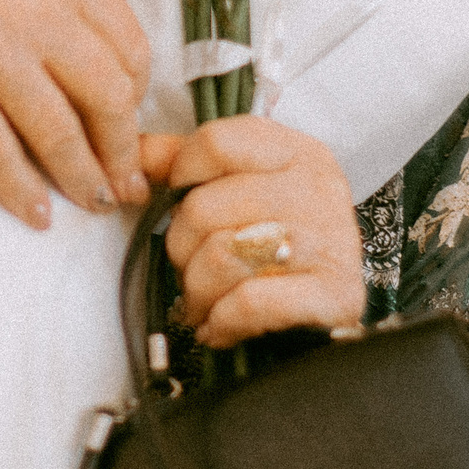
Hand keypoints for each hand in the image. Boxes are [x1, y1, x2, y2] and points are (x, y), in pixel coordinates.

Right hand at [0, 0, 149, 226]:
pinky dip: (23, 190)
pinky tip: (36, 214)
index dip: (139, 91)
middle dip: (123, 149)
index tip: (129, 115)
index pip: (129, 44)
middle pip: (109, 96)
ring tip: (93, 203)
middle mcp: (35, 9)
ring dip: (84, 179)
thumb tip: (95, 32)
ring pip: (61, 133)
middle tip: (126, 178)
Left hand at [144, 117, 364, 346]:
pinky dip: (222, 321)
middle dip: (182, 249)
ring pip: (221, 256)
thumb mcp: (245, 188)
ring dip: (197, 292)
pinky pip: (249, 302)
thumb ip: (187, 162)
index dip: (180, 177)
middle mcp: (317, 189)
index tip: (182, 205)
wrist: (333, 313)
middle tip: (192, 269)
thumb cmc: (279, 243)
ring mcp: (329, 242)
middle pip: (204, 207)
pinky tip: (221, 326)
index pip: (214, 142)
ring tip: (205, 303)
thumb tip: (134, 149)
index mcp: (295, 152)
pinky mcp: (334, 295)